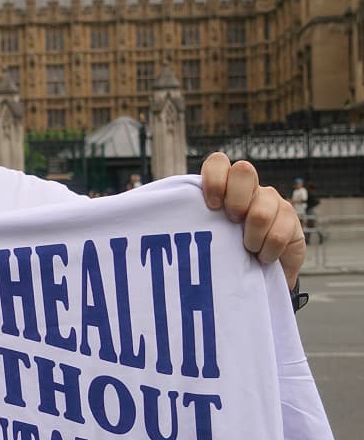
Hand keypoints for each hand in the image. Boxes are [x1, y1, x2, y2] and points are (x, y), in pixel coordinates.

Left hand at [200, 152, 304, 287]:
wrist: (257, 276)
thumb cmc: (224, 251)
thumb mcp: (204, 233)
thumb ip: (187, 218)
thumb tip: (147, 210)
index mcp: (225, 186)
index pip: (218, 162)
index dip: (214, 179)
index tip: (211, 206)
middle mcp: (250, 188)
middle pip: (244, 171)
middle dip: (235, 200)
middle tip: (231, 223)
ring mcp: (273, 201)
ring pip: (261, 210)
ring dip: (250, 238)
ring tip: (247, 250)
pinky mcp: (291, 221)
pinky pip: (278, 235)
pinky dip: (267, 253)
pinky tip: (262, 258)